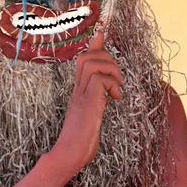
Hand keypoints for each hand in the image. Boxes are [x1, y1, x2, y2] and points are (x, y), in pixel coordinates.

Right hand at [51, 29, 122, 172]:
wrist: (70, 154)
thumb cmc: (80, 142)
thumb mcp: (93, 118)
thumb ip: (98, 103)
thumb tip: (107, 96)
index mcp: (79, 92)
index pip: (84, 60)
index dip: (95, 45)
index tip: (102, 32)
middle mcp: (78, 90)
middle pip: (88, 56)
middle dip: (107, 59)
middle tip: (116, 80)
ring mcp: (81, 95)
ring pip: (93, 62)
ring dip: (112, 71)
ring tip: (116, 90)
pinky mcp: (88, 102)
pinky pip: (100, 78)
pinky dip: (112, 84)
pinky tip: (113, 99)